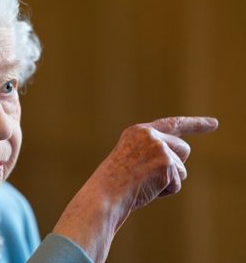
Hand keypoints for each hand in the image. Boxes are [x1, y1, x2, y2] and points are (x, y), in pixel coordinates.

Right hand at [98, 116, 217, 210]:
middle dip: (176, 165)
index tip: (214, 124)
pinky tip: (146, 189)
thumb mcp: (131, 161)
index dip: (195, 124)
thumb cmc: (114, 184)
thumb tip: (179, 167)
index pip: (172, 124)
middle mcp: (149, 135)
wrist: (105, 194)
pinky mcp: (166, 164)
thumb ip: (153, 155)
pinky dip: (165, 191)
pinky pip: (176, 184)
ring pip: (182, 168)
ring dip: (168, 181)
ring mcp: (158, 148)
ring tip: (143, 183)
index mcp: (138, 132)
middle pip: (183, 149)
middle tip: (151, 176)